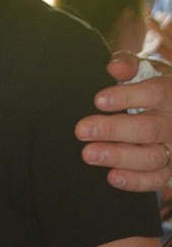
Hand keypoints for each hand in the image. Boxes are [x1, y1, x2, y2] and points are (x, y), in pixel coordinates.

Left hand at [75, 51, 171, 190]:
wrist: (171, 108)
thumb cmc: (152, 87)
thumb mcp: (144, 70)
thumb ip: (128, 65)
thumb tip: (114, 67)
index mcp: (171, 93)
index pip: (154, 93)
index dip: (127, 97)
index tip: (99, 100)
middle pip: (148, 129)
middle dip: (113, 130)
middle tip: (82, 130)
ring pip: (151, 157)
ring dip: (119, 157)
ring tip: (89, 154)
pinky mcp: (170, 170)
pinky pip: (157, 179)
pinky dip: (135, 181)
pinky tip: (112, 177)